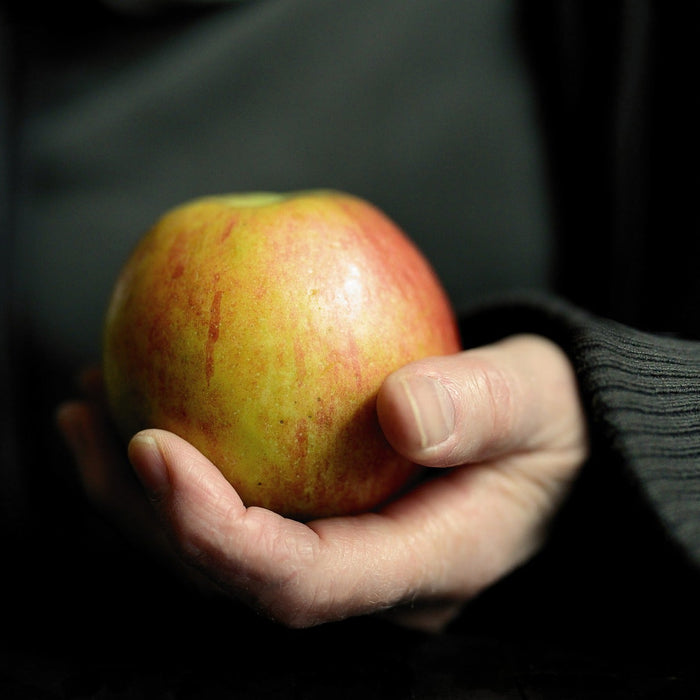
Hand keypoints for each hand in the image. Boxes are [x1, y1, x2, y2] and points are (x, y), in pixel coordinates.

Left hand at [57, 334, 587, 630]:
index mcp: (422, 563)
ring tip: (89, 406)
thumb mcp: (537, 401)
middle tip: (86, 426)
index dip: (215, 532)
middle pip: (235, 576)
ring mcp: (346, 549)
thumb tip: (396, 410)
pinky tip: (149, 394)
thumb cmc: (552, 421)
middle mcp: (369, 574)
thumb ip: (481, 407)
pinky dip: (186, 458)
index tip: (152, 449)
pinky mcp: (330, 514)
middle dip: (146, 517)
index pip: (299, 583)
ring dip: (143, 490)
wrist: (553, 437)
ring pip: (224, 545)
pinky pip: (245, 497)